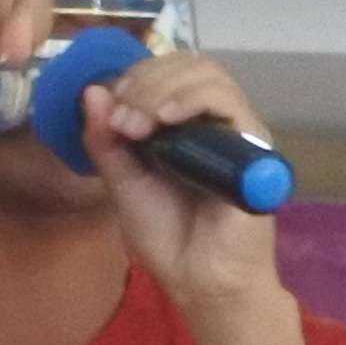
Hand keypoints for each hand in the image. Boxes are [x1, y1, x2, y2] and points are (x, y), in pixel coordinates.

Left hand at [83, 44, 288, 313]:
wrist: (200, 280)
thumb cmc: (168, 237)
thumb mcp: (124, 184)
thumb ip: (107, 141)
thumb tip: (91, 91)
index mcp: (185, 125)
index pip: (167, 71)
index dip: (134, 78)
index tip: (109, 109)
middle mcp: (214, 121)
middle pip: (187, 64)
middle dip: (143, 81)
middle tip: (121, 119)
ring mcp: (236, 131)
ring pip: (207, 74)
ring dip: (161, 88)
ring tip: (136, 124)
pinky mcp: (254, 146)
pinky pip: (228, 102)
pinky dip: (191, 99)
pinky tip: (164, 118)